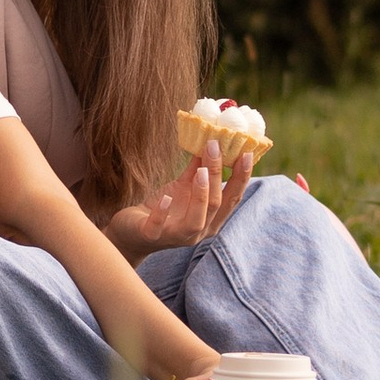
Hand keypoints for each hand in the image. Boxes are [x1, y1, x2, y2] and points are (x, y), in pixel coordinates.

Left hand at [106, 146, 251, 258]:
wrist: (131, 232)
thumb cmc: (162, 208)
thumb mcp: (182, 187)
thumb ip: (197, 170)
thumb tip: (211, 142)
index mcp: (210, 218)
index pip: (232, 199)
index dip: (242, 178)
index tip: (248, 154)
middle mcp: (198, 231)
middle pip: (216, 205)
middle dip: (218, 176)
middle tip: (216, 147)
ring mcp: (176, 236)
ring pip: (195, 221)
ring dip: (201, 196)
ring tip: (201, 171)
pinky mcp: (152, 236)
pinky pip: (158, 227)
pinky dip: (163, 213)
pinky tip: (166, 197)